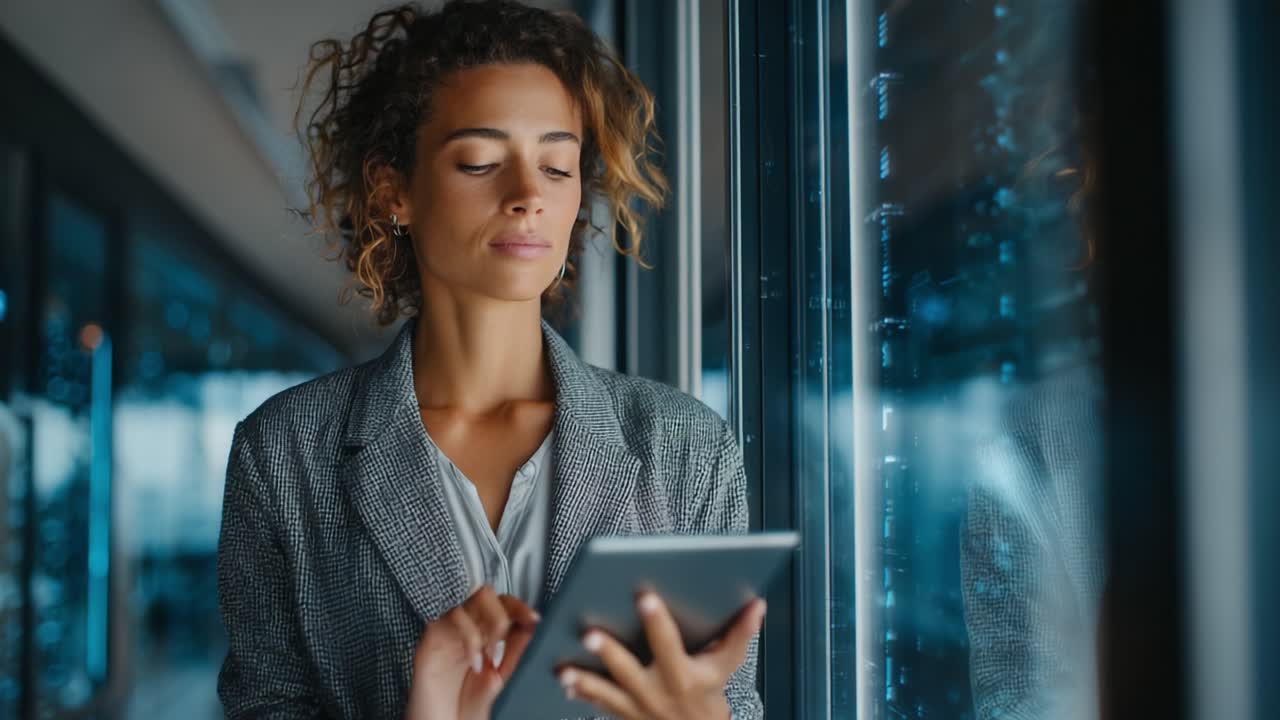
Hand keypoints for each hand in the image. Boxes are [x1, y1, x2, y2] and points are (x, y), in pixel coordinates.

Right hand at [403, 586, 540, 719]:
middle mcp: (463, 627)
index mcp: (481, 634)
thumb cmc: (464, 708)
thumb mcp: (496, 679)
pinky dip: (469, 637)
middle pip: (484, 593)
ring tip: (491, 656)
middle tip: (507, 639)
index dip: (518, 606)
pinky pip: (449, 619)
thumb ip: (512, 652)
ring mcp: (445, 631)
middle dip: (502, 612)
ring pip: (466, 600)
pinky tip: (475, 662)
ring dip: (486, 623)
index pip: (501, 604)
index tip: (534, 618)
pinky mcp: (430, 638)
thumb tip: (530, 626)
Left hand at [557, 592, 765, 719]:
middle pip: (629, 670)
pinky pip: (597, 705)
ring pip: (605, 692)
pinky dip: (581, 693)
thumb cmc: (709, 701)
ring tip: (564, 668)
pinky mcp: (622, 716)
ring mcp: (637, 707)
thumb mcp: (726, 668)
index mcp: (683, 676)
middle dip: (609, 652)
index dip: (657, 620)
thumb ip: (739, 635)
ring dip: (584, 680)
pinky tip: (564, 681)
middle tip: (588, 633)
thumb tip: (756, 605)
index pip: (669, 644)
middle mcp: (657, 693)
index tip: (645, 597)